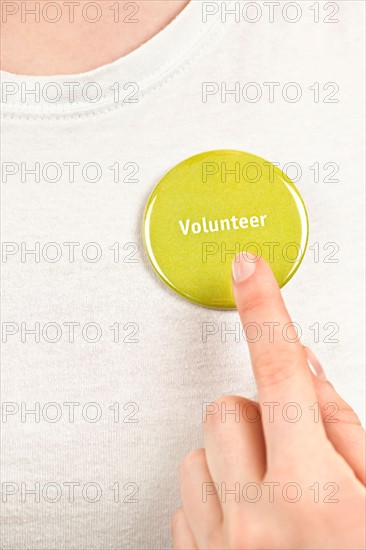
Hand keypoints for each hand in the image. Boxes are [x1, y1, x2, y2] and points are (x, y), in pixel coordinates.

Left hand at [172, 253, 365, 549]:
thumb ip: (344, 426)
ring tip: (275, 493)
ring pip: (201, 446)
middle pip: (228, 407)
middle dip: (262, 416)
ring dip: (237, 454)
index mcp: (314, 494)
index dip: (266, 309)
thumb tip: (307, 366)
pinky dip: (217, 489)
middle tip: (297, 454)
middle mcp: (255, 519)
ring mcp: (216, 544)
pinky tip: (251, 520)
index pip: (282, 370)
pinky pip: (187, 491)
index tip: (248, 269)